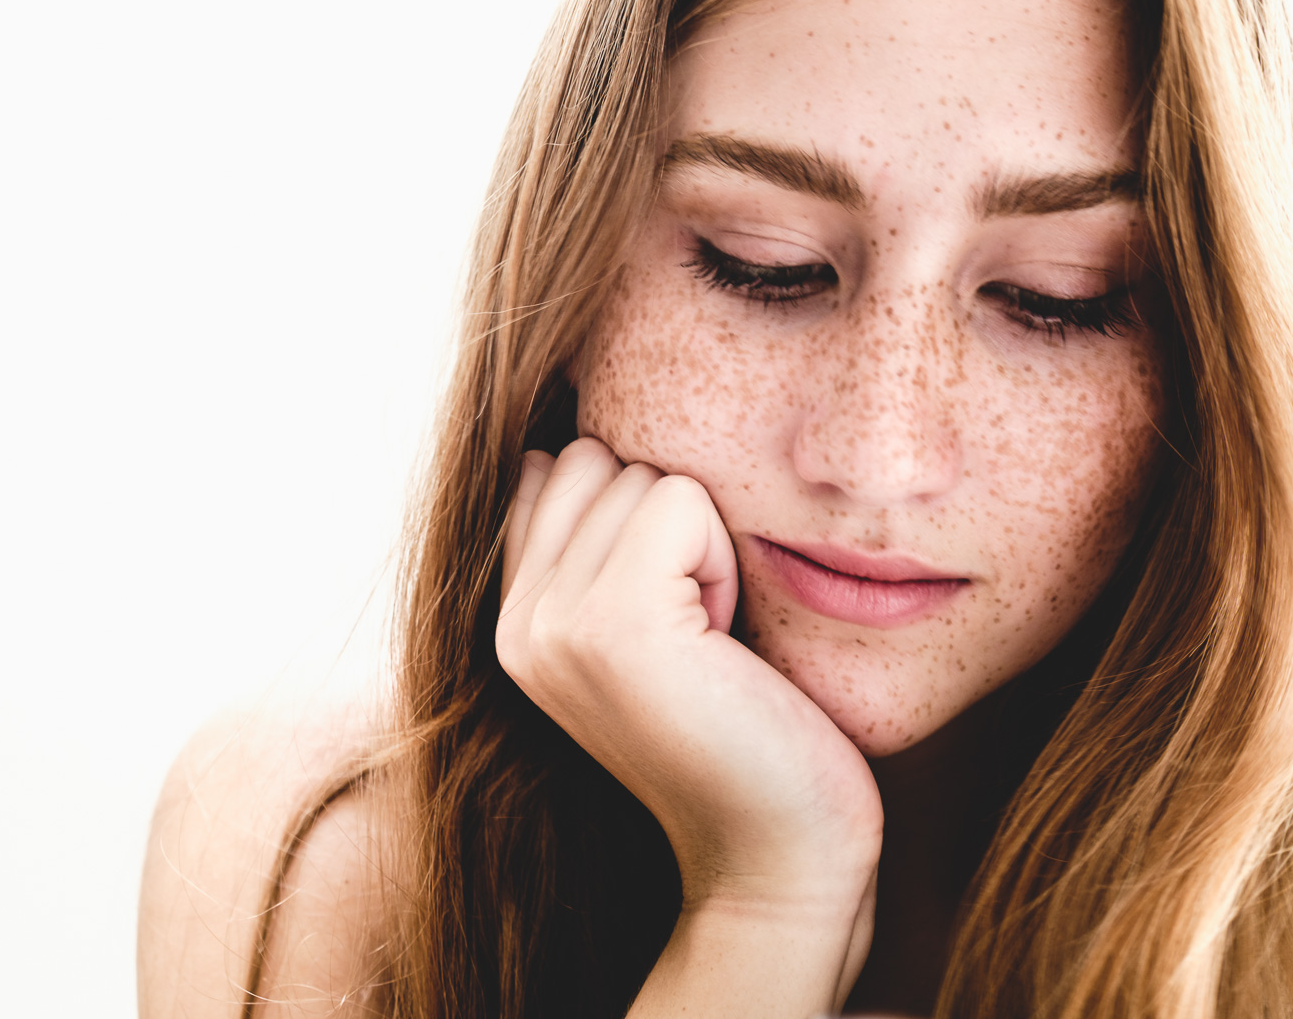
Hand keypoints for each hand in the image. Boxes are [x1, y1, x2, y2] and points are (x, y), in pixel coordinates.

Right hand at [497, 438, 882, 1007]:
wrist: (779, 854)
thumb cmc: (745, 731)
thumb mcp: (651, 626)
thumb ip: (595, 545)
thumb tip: (569, 438)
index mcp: (513, 620)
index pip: (554, 469)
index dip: (637, 515)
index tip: (672, 608)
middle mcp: (515, 622)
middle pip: (595, 457)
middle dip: (666, 518)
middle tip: (698, 624)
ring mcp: (553, 625)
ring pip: (639, 473)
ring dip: (699, 540)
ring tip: (710, 637)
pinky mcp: (612, 625)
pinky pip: (679, 500)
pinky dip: (720, 555)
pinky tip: (725, 640)